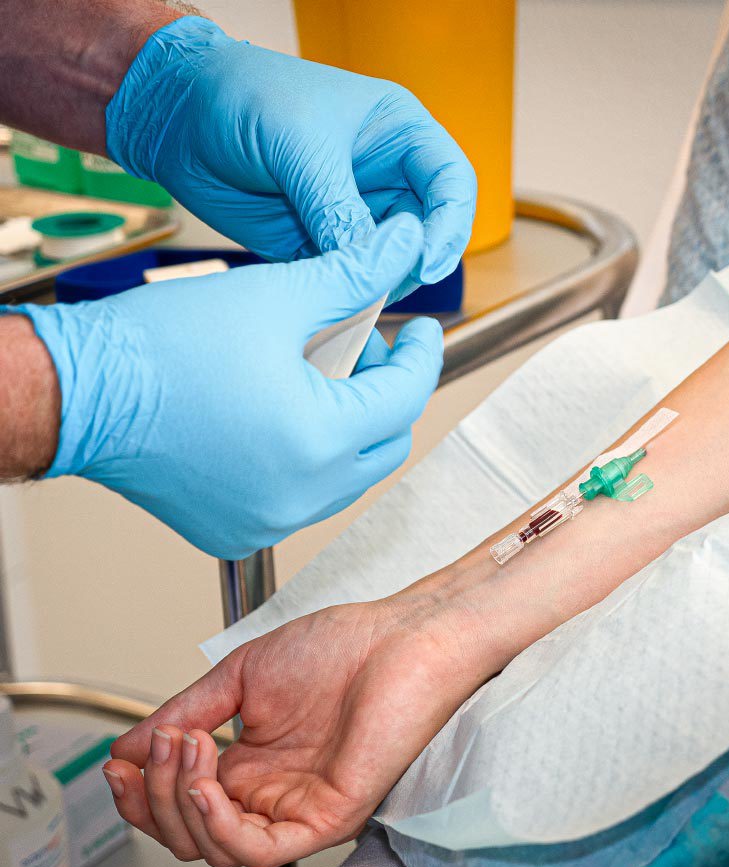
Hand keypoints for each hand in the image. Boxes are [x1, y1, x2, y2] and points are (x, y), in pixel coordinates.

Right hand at [11, 215, 441, 558]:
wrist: (78, 393)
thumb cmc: (162, 346)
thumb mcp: (276, 296)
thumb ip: (354, 274)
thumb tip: (403, 244)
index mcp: (319, 441)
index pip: (407, 397)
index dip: (421, 355)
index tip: (420, 330)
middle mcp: (301, 497)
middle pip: (385, 441)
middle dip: (384, 390)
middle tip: (356, 347)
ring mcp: (270, 521)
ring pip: (348, 472)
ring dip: (349, 423)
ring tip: (313, 374)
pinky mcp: (240, 531)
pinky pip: (304, 496)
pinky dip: (310, 456)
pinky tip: (280, 413)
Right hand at [105, 594, 490, 866]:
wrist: (401, 637)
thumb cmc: (342, 646)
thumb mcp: (242, 673)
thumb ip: (188, 709)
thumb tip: (132, 745)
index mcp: (250, 760)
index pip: (179, 802)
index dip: (141, 790)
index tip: (120, 761)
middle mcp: (270, 790)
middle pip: (186, 831)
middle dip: (155, 794)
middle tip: (164, 742)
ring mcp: (298, 806)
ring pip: (214, 847)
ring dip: (181, 802)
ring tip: (189, 747)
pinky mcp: (327, 815)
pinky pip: (260, 848)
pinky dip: (219, 826)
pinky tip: (206, 784)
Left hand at [107, 16, 476, 301]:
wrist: (177, 115)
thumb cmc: (242, 96)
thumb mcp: (299, 144)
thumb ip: (337, 208)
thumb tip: (370, 269)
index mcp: (398, 134)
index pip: (453, 185)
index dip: (450, 227)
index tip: (426, 262)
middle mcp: (384, 178)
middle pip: (427, 234)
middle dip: (413, 265)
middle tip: (384, 288)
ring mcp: (353, 214)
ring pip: (389, 265)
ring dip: (378, 287)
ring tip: (351, 299)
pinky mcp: (321, 245)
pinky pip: (347, 279)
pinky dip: (343, 298)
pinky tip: (328, 307)